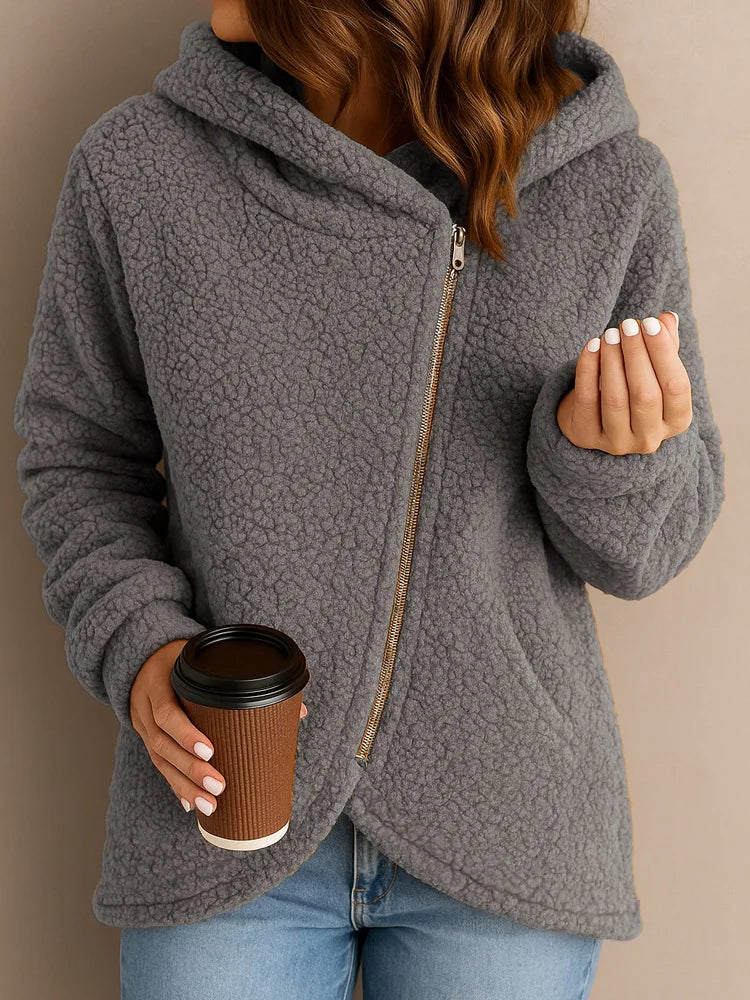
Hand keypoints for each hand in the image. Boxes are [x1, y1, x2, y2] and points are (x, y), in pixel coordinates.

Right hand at [129, 638, 307, 815]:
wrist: (145, 657)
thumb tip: (299, 709)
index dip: (186, 734)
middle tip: (219, 787)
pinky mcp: (147, 739)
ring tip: (209, 804)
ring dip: (185, 785)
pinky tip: (190, 804)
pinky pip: (159, 766)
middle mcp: (147, 706)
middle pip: (163, 744)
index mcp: (161, 681)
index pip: (167, 711)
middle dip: (191, 769)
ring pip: (159, 760)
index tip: (211, 751)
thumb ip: (246, 680)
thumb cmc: (187, 658)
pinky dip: (175, 786)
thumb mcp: (205, 659)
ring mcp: (143, 724)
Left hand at [556, 312, 692, 454]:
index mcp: (676, 421)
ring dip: (612, 361)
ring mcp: (617, 442)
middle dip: (636, 354)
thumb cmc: (633, 388)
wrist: (595, 419)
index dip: (663, 352)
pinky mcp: (586, 437)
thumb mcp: (653, 370)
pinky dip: (588, 370)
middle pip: (645, 395)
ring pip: (615, 399)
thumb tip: (667, 319)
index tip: (650, 323)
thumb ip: (664, 347)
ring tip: (609, 334)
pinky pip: (587, 400)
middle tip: (626, 325)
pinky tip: (591, 346)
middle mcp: (650, 438)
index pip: (676, 386)